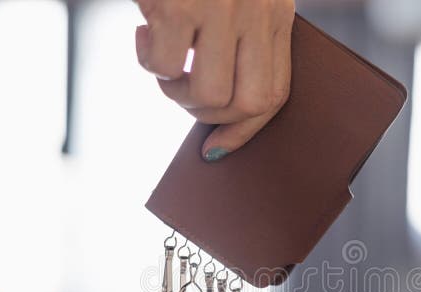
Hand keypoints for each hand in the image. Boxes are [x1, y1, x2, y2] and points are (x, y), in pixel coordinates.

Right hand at [135, 0, 294, 161]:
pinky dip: (148, 59)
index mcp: (276, 13)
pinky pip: (166, 68)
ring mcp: (223, 10)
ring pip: (209, 95)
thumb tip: (218, 110)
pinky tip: (143, 32)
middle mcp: (258, 12)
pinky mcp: (181, 7)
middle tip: (182, 90)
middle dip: (209, 116)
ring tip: (160, 54)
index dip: (244, 130)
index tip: (217, 148)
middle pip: (249, 104)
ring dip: (175, 90)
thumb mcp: (238, 0)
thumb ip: (241, 39)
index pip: (275, 92)